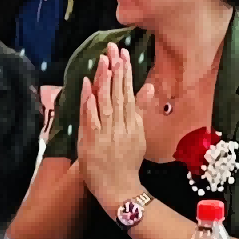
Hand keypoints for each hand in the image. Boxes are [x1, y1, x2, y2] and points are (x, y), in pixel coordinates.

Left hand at [72, 39, 152, 212]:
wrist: (120, 189)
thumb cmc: (128, 162)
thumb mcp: (139, 134)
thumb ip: (141, 110)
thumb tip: (149, 87)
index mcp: (133, 123)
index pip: (128, 93)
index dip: (125, 73)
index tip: (122, 54)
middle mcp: (122, 126)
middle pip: (118, 94)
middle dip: (116, 70)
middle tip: (113, 49)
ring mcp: (107, 134)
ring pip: (107, 103)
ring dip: (105, 81)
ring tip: (104, 61)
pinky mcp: (94, 142)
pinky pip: (92, 120)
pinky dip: (90, 103)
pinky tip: (89, 88)